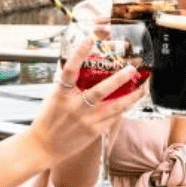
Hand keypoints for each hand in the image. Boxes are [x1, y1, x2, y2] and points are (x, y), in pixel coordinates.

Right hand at [26, 37, 144, 165]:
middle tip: (132, 68)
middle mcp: (75, 107)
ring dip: (131, 97)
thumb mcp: (52, 97)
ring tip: (142, 88)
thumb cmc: (47, 119)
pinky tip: (131, 102)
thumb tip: (79, 65)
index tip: (89, 39)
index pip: (70, 70)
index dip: (79, 53)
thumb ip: (66, 84)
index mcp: (61, 95)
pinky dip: (122, 109)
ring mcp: (87, 120)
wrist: (43, 146)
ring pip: (114, 107)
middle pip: (100, 90)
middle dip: (119, 78)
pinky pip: (113, 118)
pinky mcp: (94, 132)